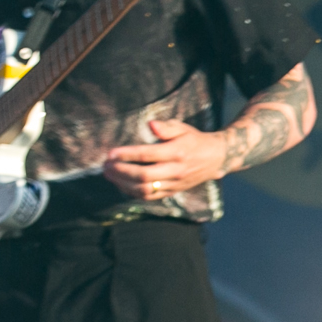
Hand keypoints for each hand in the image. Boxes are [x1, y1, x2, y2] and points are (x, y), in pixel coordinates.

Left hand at [104, 119, 229, 200]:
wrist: (215, 159)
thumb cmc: (194, 140)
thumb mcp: (183, 128)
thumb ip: (166, 127)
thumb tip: (150, 124)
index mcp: (177, 152)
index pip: (147, 155)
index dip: (126, 155)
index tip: (110, 153)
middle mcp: (176, 170)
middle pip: (144, 176)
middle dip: (121, 171)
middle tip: (106, 165)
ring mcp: (175, 183)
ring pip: (145, 189)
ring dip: (123, 184)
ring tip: (110, 175)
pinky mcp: (173, 191)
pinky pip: (151, 196)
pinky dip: (133, 192)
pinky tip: (122, 184)